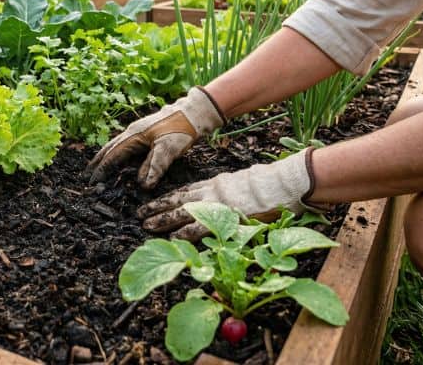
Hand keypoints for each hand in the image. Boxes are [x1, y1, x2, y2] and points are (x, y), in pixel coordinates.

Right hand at [87, 87, 224, 187]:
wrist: (194, 112)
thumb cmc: (181, 129)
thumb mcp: (168, 149)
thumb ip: (154, 167)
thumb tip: (142, 185)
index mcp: (133, 136)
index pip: (113, 156)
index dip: (102, 169)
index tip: (93, 182)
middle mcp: (132, 132)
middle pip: (109, 148)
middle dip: (98, 161)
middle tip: (87, 174)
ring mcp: (139, 130)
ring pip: (117, 145)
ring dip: (107, 156)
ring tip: (99, 167)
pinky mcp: (146, 132)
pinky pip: (126, 144)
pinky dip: (119, 153)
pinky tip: (122, 158)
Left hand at [137, 149, 323, 239]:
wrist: (282, 183)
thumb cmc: (270, 185)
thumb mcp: (245, 184)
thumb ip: (232, 192)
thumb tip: (228, 201)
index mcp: (217, 184)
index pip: (187, 190)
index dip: (170, 197)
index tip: (156, 201)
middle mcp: (212, 192)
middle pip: (179, 198)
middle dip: (158, 206)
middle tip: (140, 213)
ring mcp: (217, 204)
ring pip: (183, 211)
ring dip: (163, 219)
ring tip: (146, 225)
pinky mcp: (224, 217)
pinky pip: (200, 226)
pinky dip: (186, 233)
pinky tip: (173, 239)